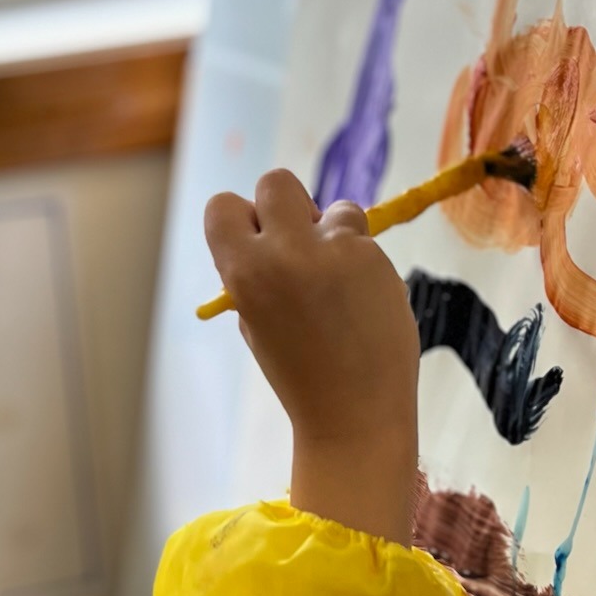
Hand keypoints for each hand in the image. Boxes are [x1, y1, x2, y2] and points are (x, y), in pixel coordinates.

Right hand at [204, 169, 417, 543]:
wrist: (354, 414)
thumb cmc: (300, 373)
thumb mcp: (256, 321)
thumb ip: (256, 272)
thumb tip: (270, 230)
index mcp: (242, 272)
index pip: (222, 205)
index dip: (241, 219)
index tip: (257, 241)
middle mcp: (284, 252)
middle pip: (276, 181)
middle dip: (286, 205)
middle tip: (298, 243)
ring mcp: (333, 251)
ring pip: (332, 207)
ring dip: (333, 231)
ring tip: (339, 282)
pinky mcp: (373, 257)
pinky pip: (362, 236)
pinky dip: (361, 258)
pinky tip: (364, 299)